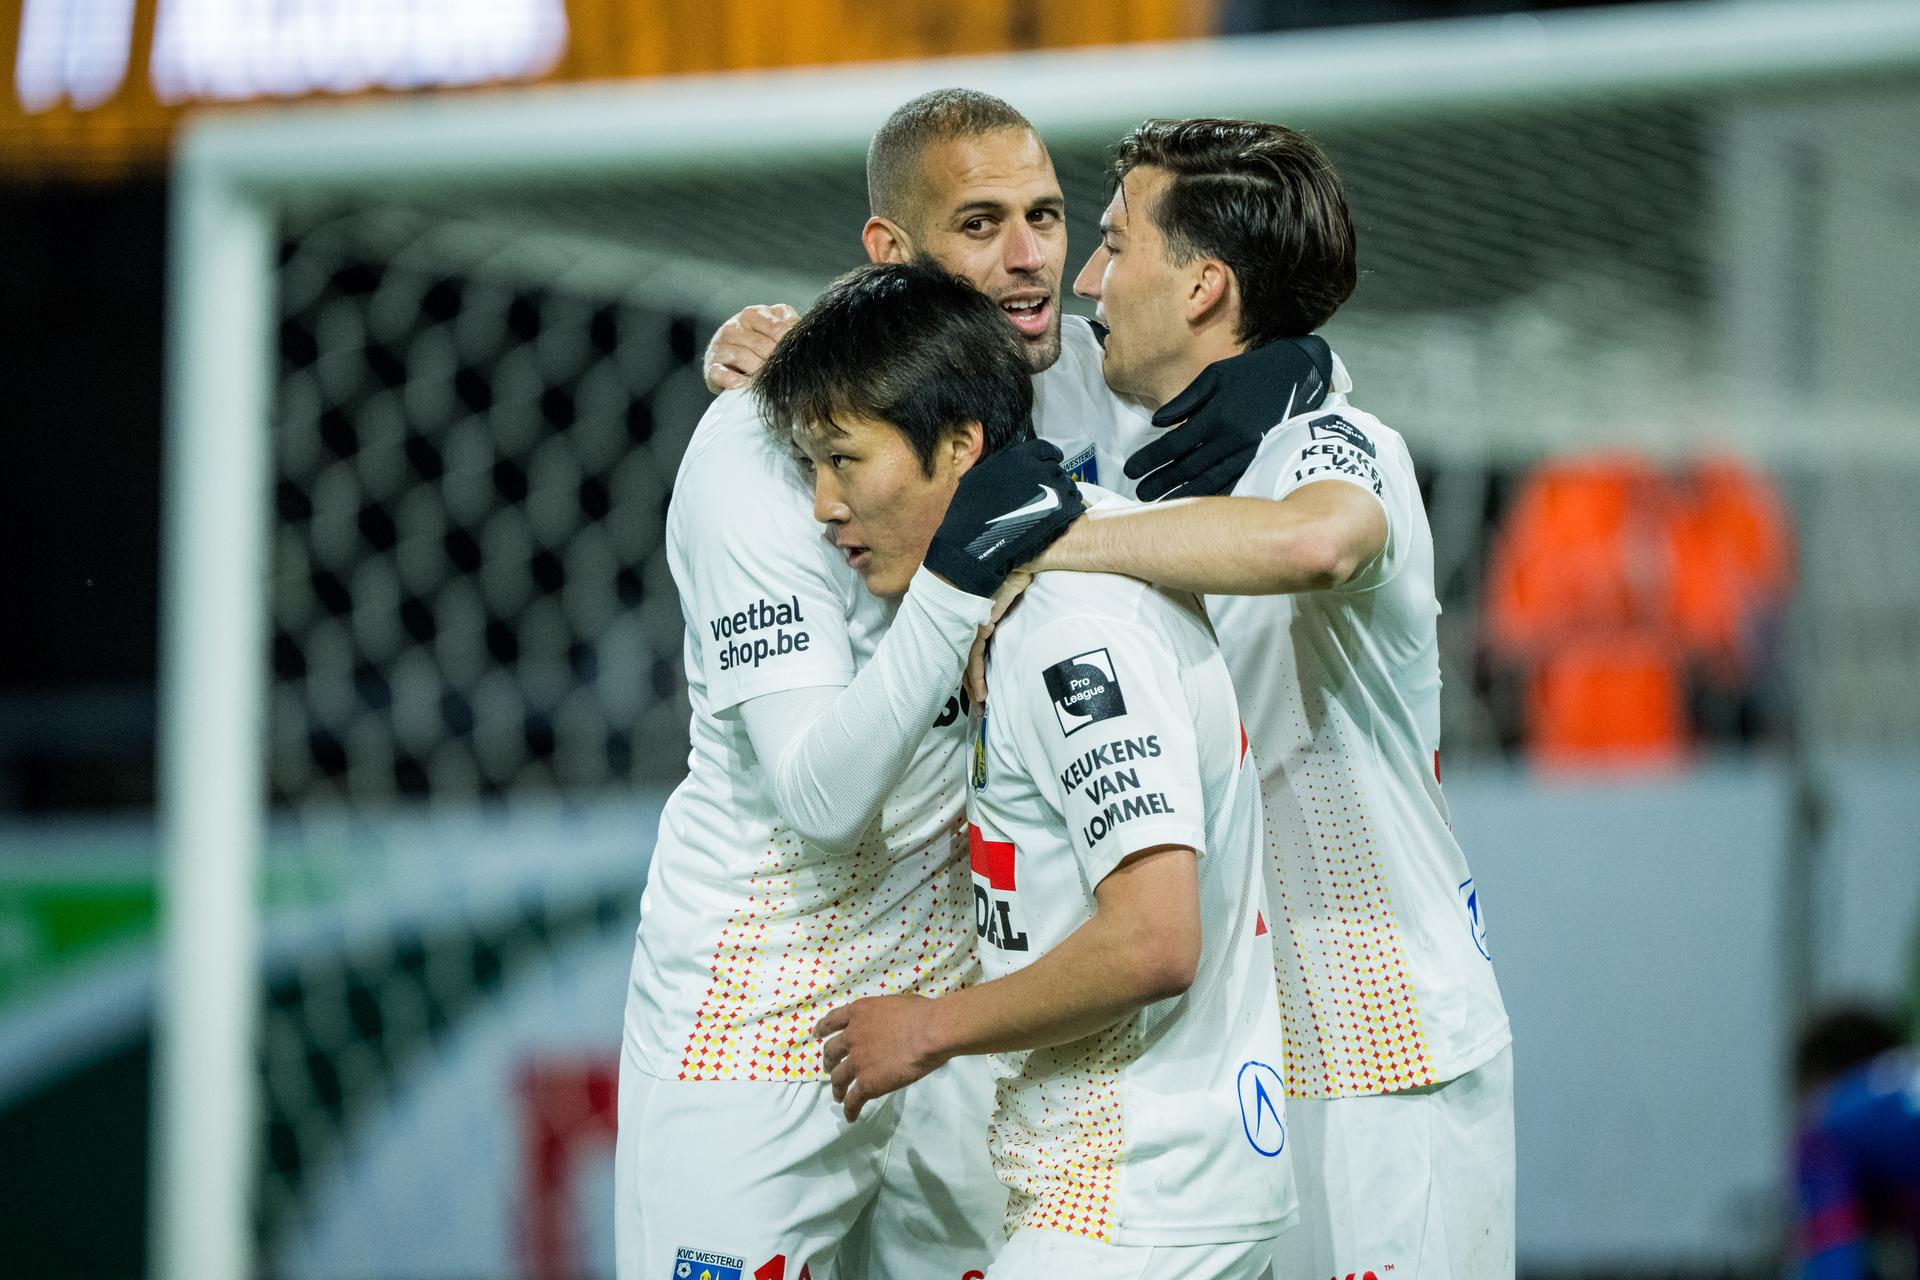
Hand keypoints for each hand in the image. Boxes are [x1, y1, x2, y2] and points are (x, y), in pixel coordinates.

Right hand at [703, 303, 797, 391]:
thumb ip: (790, 326)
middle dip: (776, 362)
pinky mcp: (711, 367)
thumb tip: (805, 334)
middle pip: (761, 345)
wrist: (729, 362)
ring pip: (742, 358)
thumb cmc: (759, 345)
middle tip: (788, 374)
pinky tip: (747, 387)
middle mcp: (734, 326)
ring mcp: (720, 346)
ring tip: (772, 384)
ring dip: (759, 373)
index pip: (776, 328)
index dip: (789, 345)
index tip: (801, 358)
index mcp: (753, 314)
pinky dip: (735, 382)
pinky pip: (721, 373)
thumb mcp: (775, 330)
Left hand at [814, 995, 945, 1120]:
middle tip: (830, 1068)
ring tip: (838, 1096)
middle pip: (831, 1051)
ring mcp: (857, 1061)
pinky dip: (850, 1109)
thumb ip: (881, 1014)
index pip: (832, 1021)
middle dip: (828, 1061)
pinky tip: (851, 1116)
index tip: (817, 1034)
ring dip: (837, 1088)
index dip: (822, 1029)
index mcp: (858, 1013)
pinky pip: (853, 1100)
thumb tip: (888, 1022)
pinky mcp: (867, 1083)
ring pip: (838, 1078)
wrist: (929, 1032)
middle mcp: (851, 1036)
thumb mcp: (892, 1003)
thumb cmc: (921, 1013)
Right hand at [925, 439, 1084, 597]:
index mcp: (1018, 457)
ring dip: (1064, 492)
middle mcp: (1038, 469)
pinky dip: (1071, 508)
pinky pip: (1075, 504)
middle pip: (1057, 468)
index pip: (1045, 448)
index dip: (1051, 454)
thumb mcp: (977, 476)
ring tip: (1056, 503)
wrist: (974, 543)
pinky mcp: (1061, 512)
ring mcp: (1052, 490)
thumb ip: (997, 464)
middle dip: (1054, 476)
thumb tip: (1005, 461)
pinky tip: (1062, 516)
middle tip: (1050, 488)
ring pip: (1068, 485)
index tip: (1054, 458)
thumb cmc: (969, 511)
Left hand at [964, 568, 1031, 703]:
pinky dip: (977, 677)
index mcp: (976, 617)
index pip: (970, 651)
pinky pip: (974, 658)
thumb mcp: (1015, 600)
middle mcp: (970, 622)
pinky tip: (982, 693)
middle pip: (964, 660)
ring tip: (980, 707)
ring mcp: (971, 624)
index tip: (981, 692)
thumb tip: (1027, 629)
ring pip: (966, 663)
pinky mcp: (978, 626)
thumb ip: (1012, 614)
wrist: (1017, 560)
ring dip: (973, 687)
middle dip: (970, 686)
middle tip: (978, 708)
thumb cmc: (1019, 575)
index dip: (973, 673)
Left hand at [1125, 335, 1331, 499]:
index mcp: (1216, 415)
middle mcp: (1230, 438)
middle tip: (1139, 495)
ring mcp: (1247, 451)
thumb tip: (1157, 424)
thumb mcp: (1215, 375)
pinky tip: (1196, 504)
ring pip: (1209, 480)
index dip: (1150, 459)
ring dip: (1182, 494)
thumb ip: (1185, 401)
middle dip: (1161, 482)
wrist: (1299, 374)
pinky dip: (1212, 494)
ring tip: (1160, 505)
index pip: (1174, 445)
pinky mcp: (1261, 458)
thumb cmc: (1251, 371)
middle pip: (1188, 468)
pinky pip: (1233, 481)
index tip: (1130, 470)